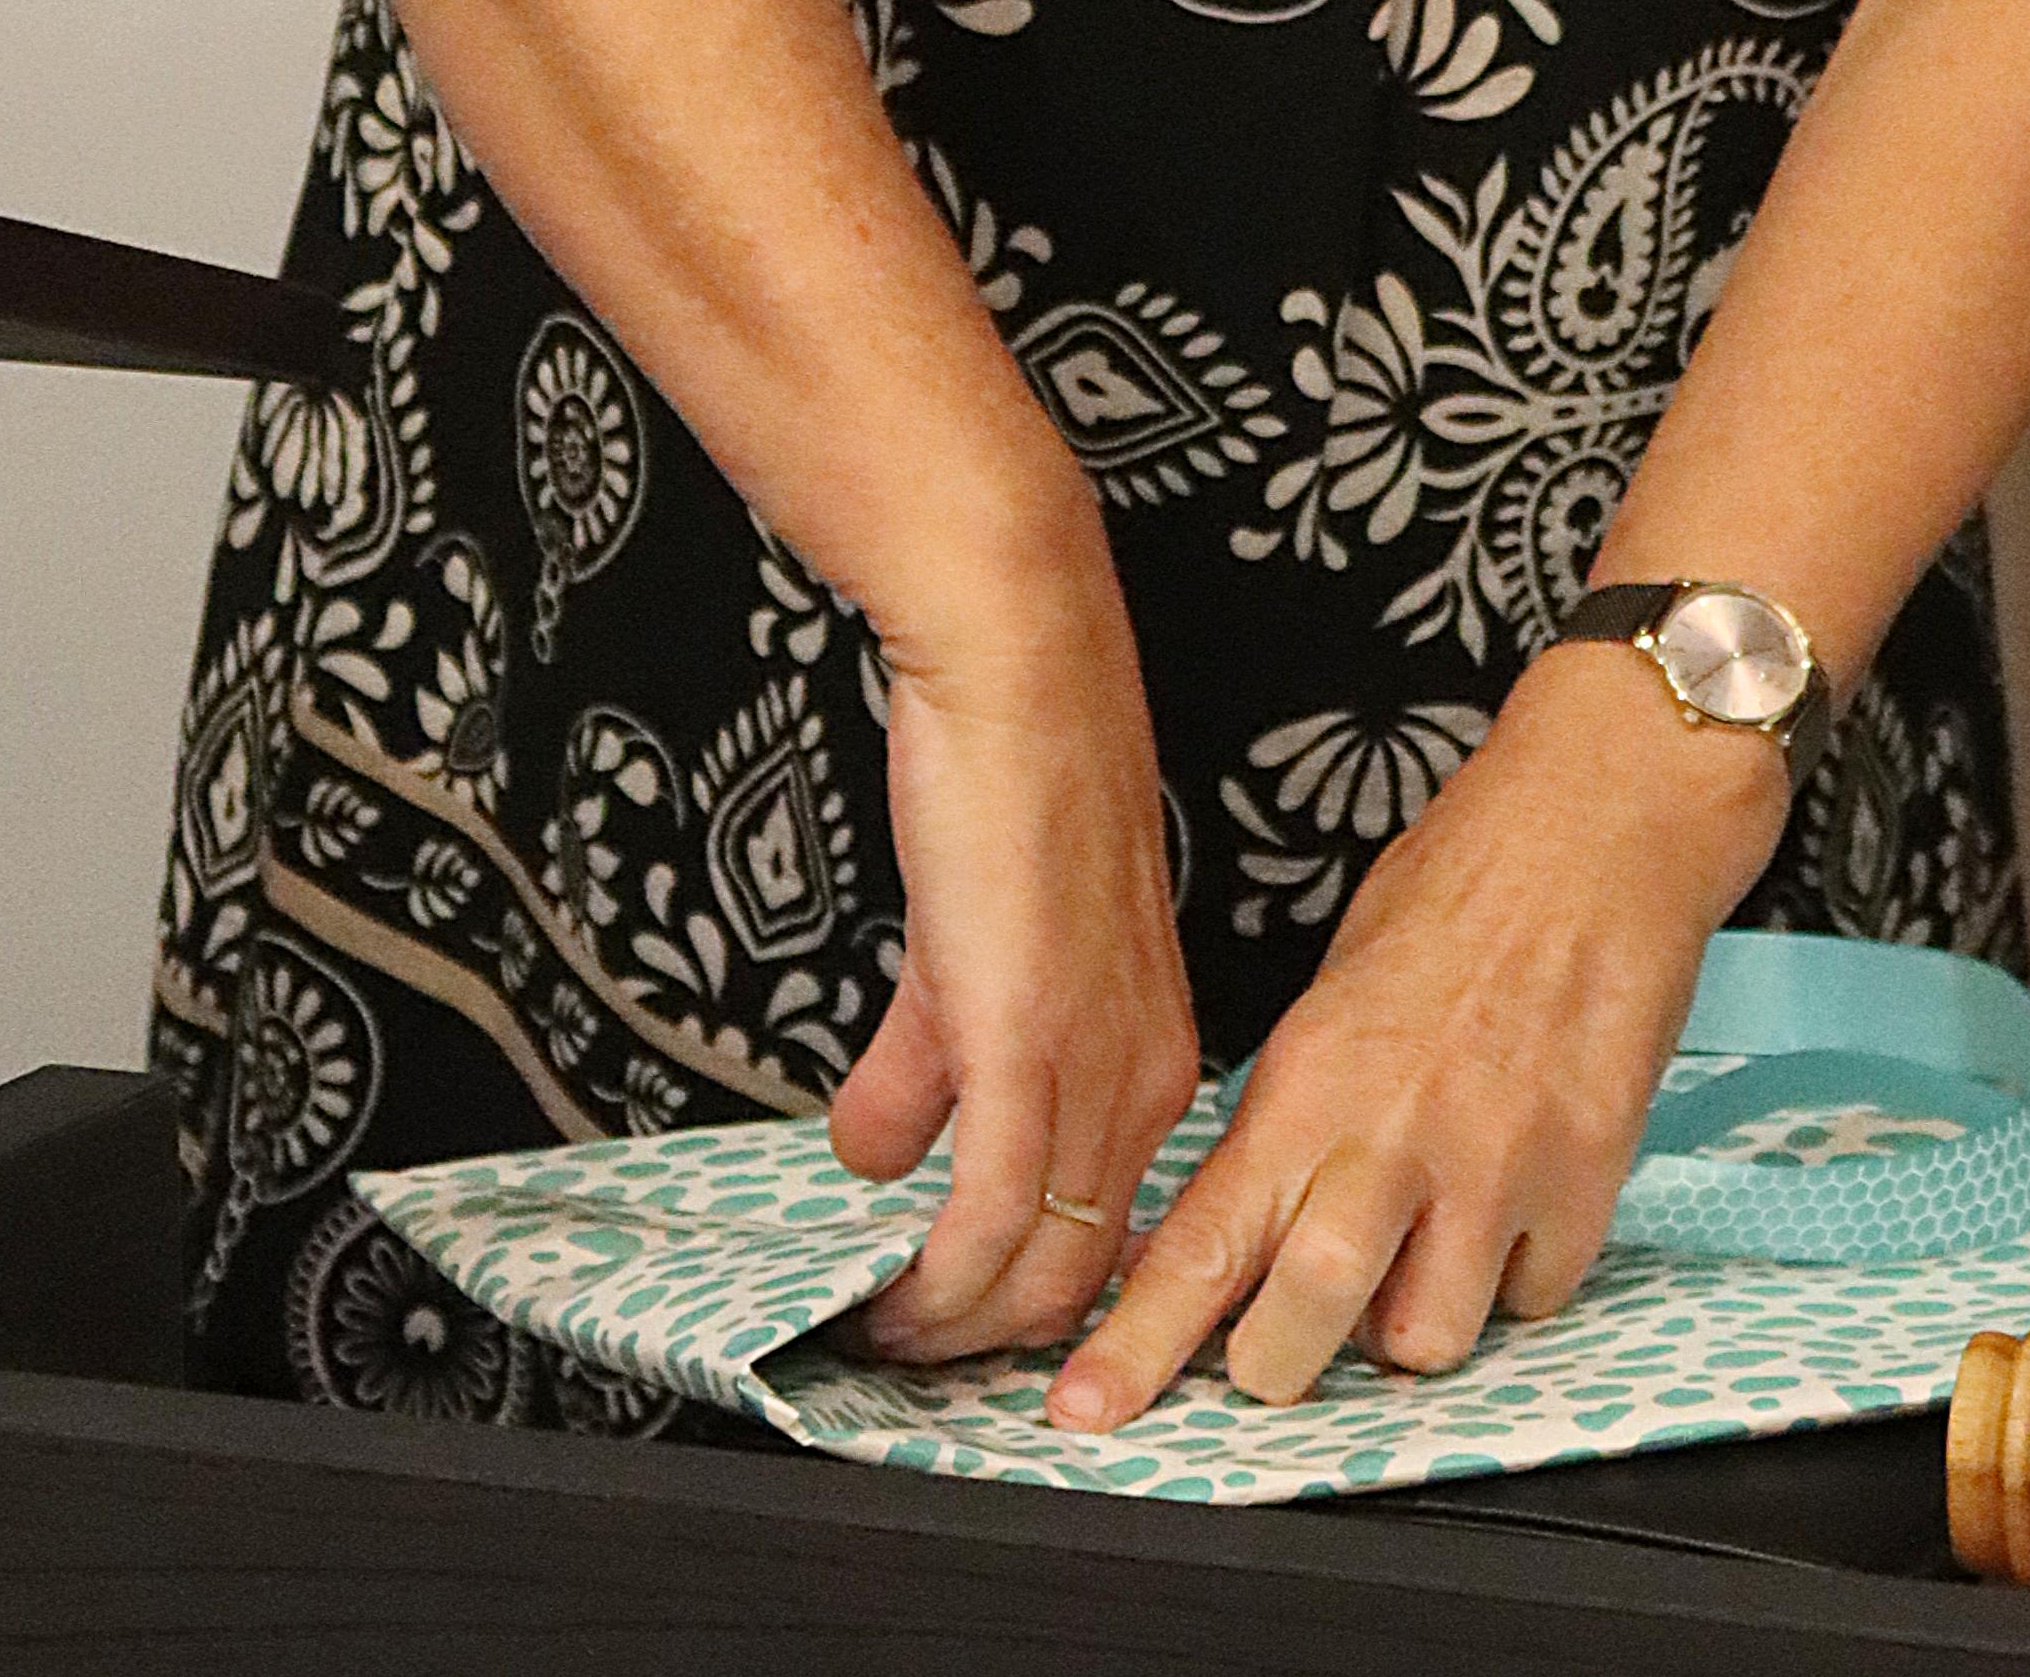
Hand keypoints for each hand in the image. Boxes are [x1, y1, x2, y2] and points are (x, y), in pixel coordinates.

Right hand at [832, 534, 1200, 1367]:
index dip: (1026, 1296)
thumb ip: (928, 1063)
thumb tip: (876, 1151)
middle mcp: (1147, 1081)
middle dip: (983, 1337)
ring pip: (1037, 1268)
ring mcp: (1093, 1071)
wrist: (1021, 679)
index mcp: (1154, 1058)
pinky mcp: (1026, 1048)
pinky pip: (988, 1214)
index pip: (1107, 1231)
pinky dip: (935, 1277)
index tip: (954, 1322)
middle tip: (899, 1349)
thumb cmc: (1010, 788)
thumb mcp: (976, 957)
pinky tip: (882, 1290)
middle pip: (1078, 1276)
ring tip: (875, 1329)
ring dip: (947, 1321)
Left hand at [1045, 644, 1786, 1425]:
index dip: (1138, 1344)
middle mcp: (1392, 1134)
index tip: (1087, 1409)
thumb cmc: (1469, 877)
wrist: (1601, 820)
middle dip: (1276, 1369)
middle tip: (1274, 1356)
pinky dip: (1512, 1278)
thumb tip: (1254, 1201)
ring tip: (1418, 1254)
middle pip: (1303, 1330)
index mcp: (1310, 1077)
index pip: (1201, 1243)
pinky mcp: (1585, 1179)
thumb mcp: (1338, 986)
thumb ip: (1297, 1106)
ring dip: (1407, 1326)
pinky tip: (1510, 1207)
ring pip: (1424, 1341)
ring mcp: (1493, 1166)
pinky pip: (1530, 1299)